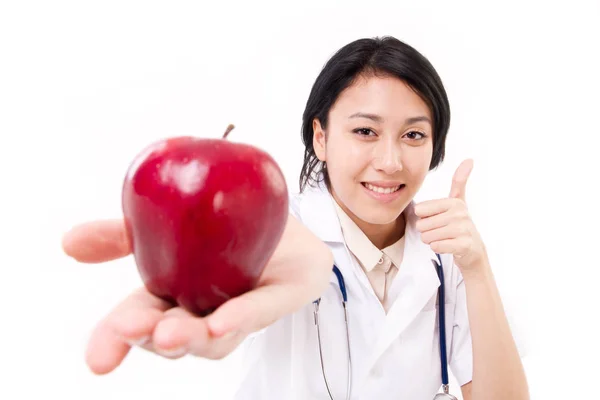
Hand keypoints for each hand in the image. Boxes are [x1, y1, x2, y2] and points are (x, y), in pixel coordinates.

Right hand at [63, 216, 331, 373]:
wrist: (281, 215)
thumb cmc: (223, 227)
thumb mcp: (168, 221)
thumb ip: (124, 233)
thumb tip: (67, 242)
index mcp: (176, 295)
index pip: (141, 320)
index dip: (118, 340)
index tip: (97, 359)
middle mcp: (208, 310)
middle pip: (176, 336)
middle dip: (151, 337)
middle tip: (134, 328)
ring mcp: (246, 308)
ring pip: (218, 338)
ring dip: (193, 336)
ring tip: (171, 331)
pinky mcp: (284, 293)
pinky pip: (262, 310)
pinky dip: (242, 316)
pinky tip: (222, 322)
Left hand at [414, 159, 487, 273]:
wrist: (473, 250)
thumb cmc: (459, 224)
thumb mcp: (458, 201)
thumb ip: (460, 181)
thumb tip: (470, 159)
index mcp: (454, 202)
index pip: (420, 210)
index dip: (424, 218)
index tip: (437, 219)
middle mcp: (460, 214)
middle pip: (422, 225)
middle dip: (427, 231)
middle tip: (441, 231)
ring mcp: (463, 230)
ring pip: (427, 237)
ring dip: (431, 240)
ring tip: (444, 238)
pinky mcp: (464, 245)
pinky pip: (436, 246)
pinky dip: (437, 248)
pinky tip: (447, 246)